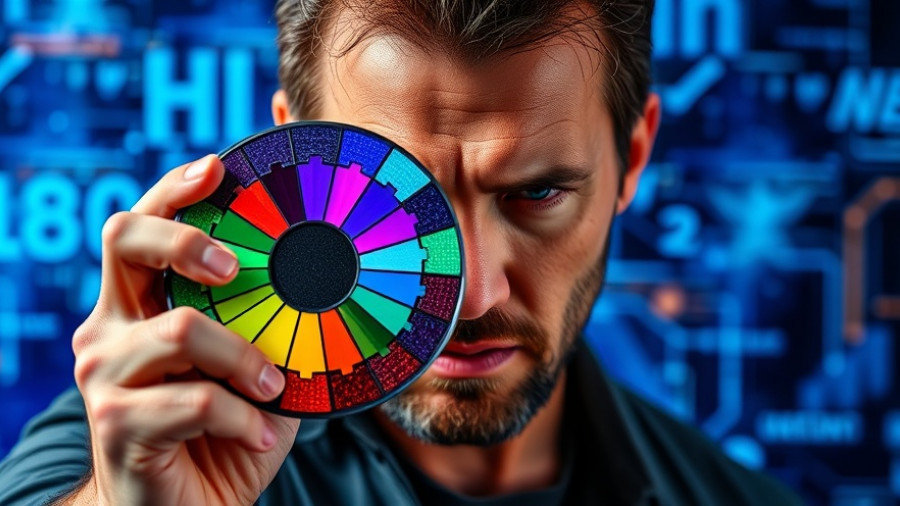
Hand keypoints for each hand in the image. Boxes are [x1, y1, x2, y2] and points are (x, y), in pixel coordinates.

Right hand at [69, 155, 300, 505]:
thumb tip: (331, 277)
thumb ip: (267, 323)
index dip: (174, 190)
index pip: (139, 226)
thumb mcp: (251, 365)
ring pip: (181, 329)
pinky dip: (246, 417)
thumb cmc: (221, 430)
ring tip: (275, 388)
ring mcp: (104, 374)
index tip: (219, 168)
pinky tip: (261, 434)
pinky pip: (199, 400)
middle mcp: (107, 328)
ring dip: (245, 359)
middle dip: (186, 237)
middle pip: (124, 240)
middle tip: (235, 265)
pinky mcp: (117, 423)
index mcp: (136, 305)